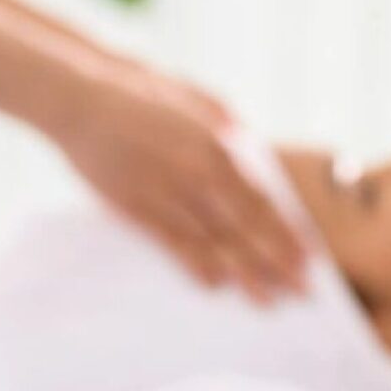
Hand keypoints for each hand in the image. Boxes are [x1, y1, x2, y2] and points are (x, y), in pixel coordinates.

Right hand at [51, 65, 306, 301]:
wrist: (80, 98)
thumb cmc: (137, 91)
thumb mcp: (192, 98)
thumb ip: (225, 123)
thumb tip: (250, 144)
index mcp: (216, 147)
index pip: (262, 200)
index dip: (287, 232)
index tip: (309, 256)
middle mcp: (197, 173)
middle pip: (246, 226)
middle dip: (278, 261)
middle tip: (303, 291)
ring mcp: (167, 192)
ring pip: (214, 240)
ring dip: (244, 272)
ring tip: (267, 299)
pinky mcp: (136, 206)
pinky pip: (172, 242)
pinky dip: (196, 263)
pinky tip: (216, 284)